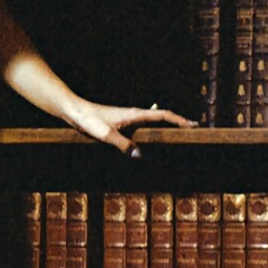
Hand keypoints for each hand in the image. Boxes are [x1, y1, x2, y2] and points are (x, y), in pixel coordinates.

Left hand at [63, 97, 195, 155]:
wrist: (75, 111)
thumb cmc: (89, 120)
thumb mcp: (106, 135)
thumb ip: (123, 144)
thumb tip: (139, 155)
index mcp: (134, 114)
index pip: (162, 115)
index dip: (178, 120)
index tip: (192, 125)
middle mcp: (133, 114)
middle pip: (161, 116)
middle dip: (177, 121)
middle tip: (193, 127)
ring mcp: (127, 118)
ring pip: (152, 120)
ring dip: (166, 124)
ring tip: (178, 131)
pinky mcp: (120, 123)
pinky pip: (142, 125)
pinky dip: (152, 128)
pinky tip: (151, 136)